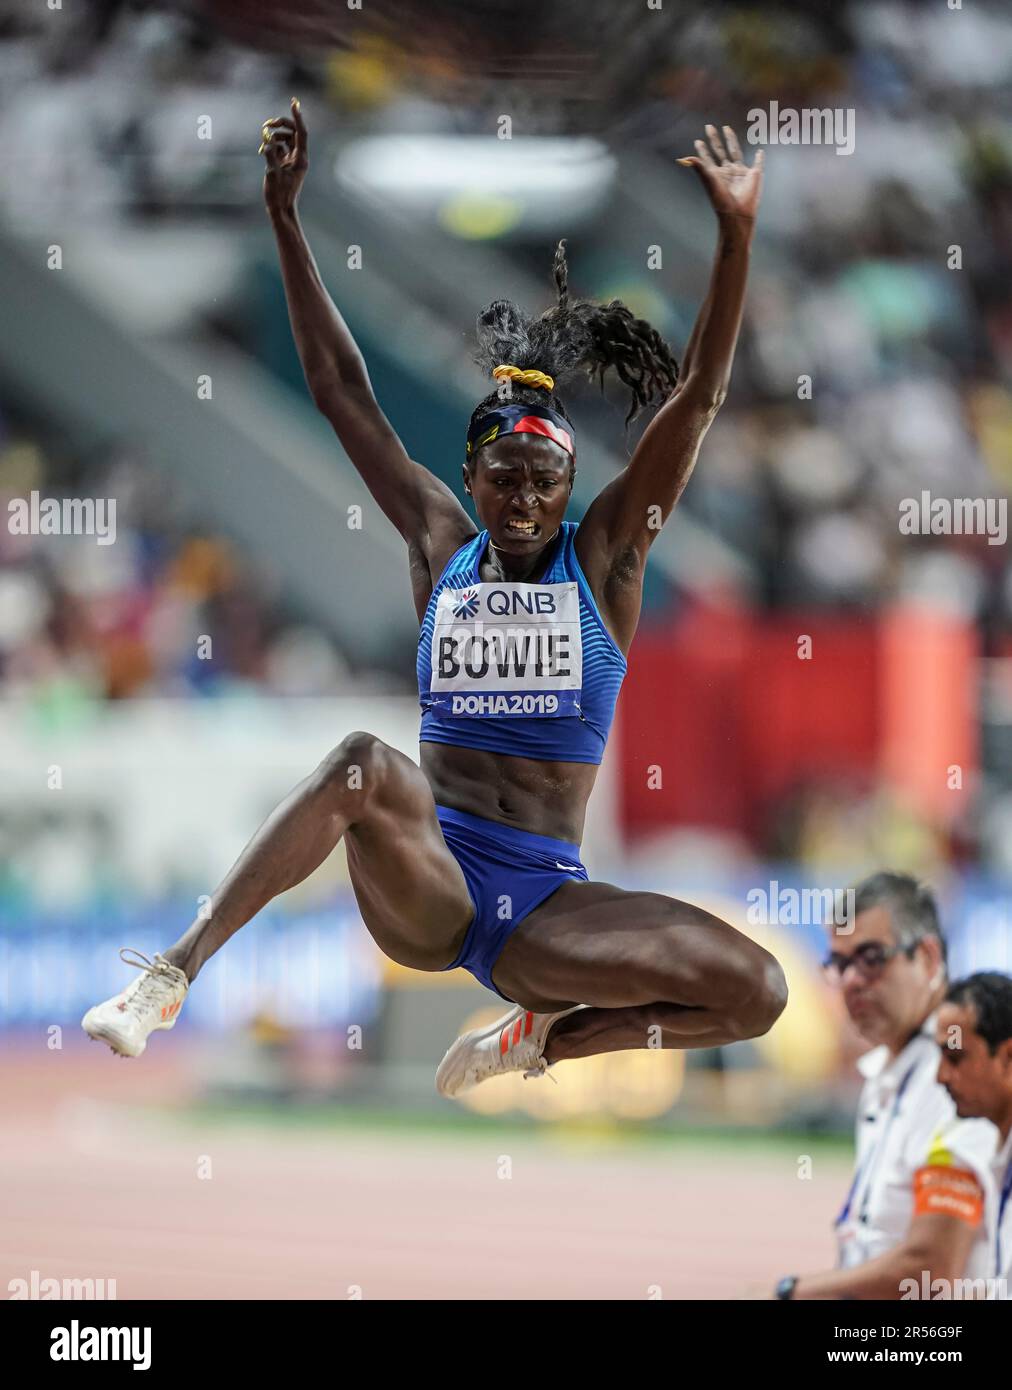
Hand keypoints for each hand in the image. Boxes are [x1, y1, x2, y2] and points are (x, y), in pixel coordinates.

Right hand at [260, 97, 307, 215]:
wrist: (280, 210)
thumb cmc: (278, 195)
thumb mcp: (272, 173)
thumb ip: (270, 153)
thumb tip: (267, 135)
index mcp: (301, 159)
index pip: (301, 132)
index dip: (297, 116)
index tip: (293, 102)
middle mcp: (299, 157)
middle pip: (293, 132)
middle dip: (281, 125)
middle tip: (267, 124)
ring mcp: (292, 160)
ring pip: (285, 139)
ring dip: (274, 136)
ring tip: (263, 142)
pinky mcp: (285, 164)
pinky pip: (279, 147)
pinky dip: (271, 145)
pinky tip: (262, 150)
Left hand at [678, 124, 762, 221]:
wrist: (737, 213)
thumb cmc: (721, 199)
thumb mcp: (709, 181)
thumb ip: (698, 167)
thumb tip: (683, 158)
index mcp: (716, 174)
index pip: (708, 158)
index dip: (703, 150)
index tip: (698, 141)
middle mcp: (727, 171)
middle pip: (720, 151)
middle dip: (715, 140)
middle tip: (709, 127)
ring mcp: (740, 173)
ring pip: (735, 152)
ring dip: (731, 141)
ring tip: (727, 128)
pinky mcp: (754, 175)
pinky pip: (758, 164)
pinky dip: (759, 158)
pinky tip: (759, 151)